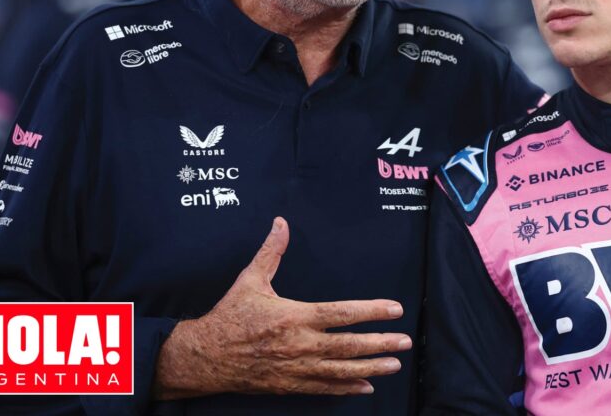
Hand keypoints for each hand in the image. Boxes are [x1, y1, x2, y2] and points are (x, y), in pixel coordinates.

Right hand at [154, 218, 410, 398]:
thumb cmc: (229, 316)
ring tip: (395, 365)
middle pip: (349, 345)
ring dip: (371, 368)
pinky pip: (323, 388)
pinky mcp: (289, 385)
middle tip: (405, 342)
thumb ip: (271, 252)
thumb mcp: (250, 280)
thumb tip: (281, 223)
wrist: (205, 357)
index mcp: (294, 316)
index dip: (371, 311)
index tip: (394, 310)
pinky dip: (346, 388)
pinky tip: (366, 386)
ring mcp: (296, 368)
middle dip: (380, 343)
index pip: (341, 313)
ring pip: (341, 370)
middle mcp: (300, 344)